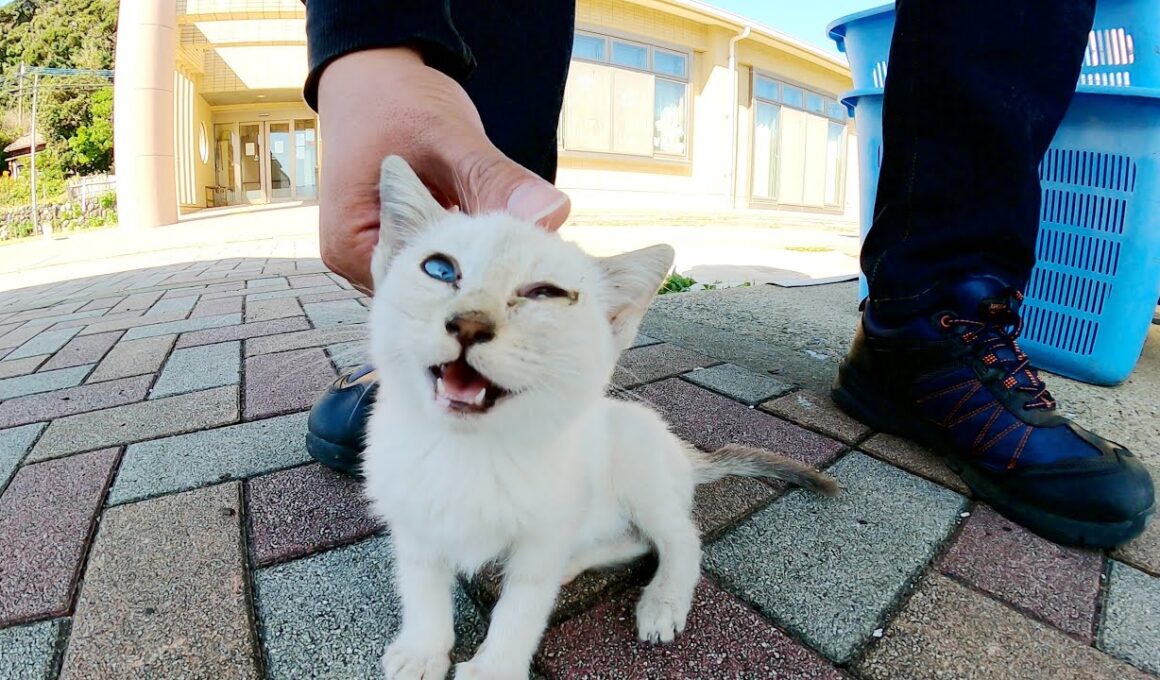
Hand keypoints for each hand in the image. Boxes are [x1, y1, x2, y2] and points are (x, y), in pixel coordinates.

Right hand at [316, 47, 571, 293]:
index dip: (479, 287)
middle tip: (542, 269)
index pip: (423, 292)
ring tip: (528, 260)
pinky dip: (471, 254)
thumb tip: (552, 215)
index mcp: (350, 246)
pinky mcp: (399, 246)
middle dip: (484, 280)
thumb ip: (495, 179)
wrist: (373, 74)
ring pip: (439, 280)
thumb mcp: (450, 137)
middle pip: (430, 293)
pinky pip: (440, 262)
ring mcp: (374, 257)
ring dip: (480, 267)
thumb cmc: (398, 98)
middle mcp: (355, 263)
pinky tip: (506, 245)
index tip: (533, 276)